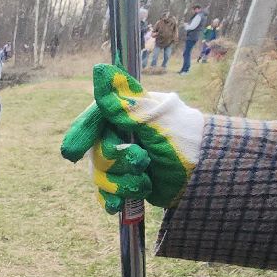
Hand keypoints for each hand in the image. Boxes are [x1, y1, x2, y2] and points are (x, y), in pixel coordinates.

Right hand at [60, 64, 204, 212]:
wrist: (204, 170)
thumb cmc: (181, 136)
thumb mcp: (151, 117)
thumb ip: (121, 101)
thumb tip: (99, 71)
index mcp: (123, 114)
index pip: (92, 121)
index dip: (80, 135)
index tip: (72, 153)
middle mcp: (119, 136)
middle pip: (96, 153)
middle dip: (117, 162)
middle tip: (141, 161)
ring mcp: (123, 161)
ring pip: (101, 176)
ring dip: (121, 182)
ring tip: (144, 182)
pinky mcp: (127, 182)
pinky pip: (107, 194)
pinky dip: (112, 200)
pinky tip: (117, 205)